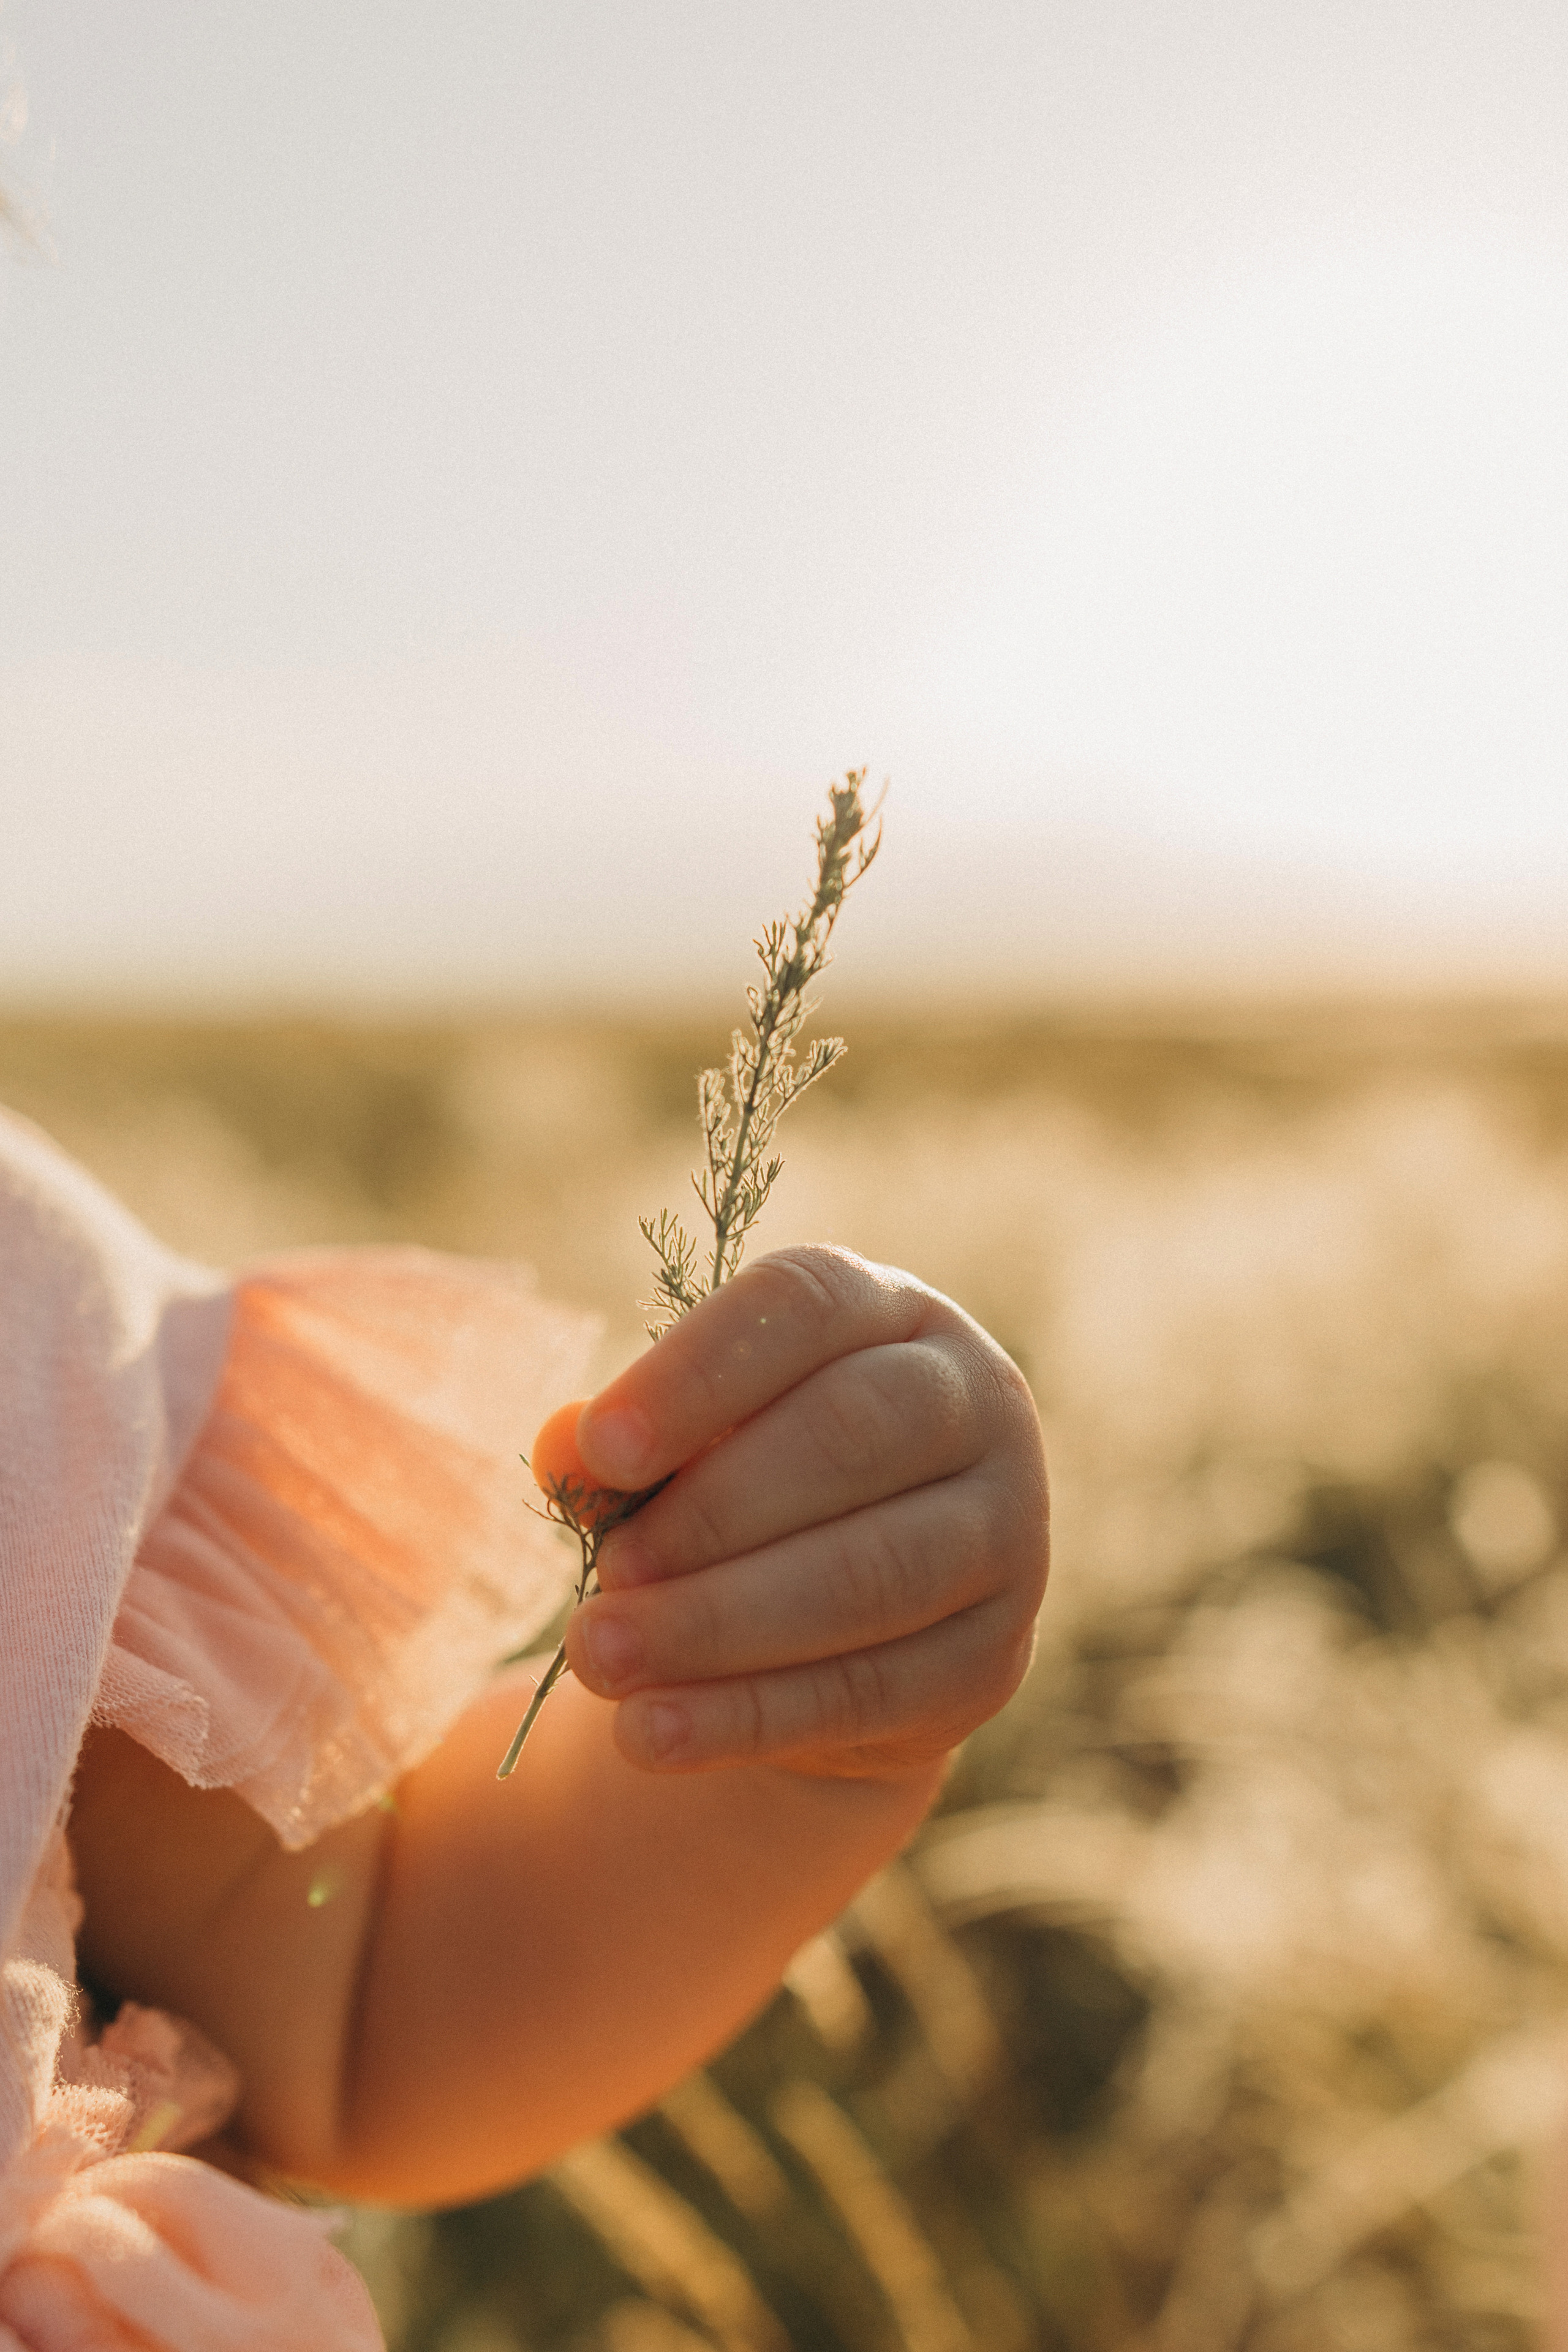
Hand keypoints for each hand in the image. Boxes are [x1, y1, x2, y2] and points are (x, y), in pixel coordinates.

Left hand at [561, 1246, 1047, 1779]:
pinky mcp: (994, 1656)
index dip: (698, 1371)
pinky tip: (652, 1734)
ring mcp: (1005, 1531)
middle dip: (711, 1513)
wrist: (852, 1620)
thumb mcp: (685, 1445)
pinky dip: (749, 1715)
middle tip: (607, 1572)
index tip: (602, 1446)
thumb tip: (563, 1446)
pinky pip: (871, 1689)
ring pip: (869, 1574)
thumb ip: (622, 1442)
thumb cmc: (746, 1487)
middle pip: (850, 1435)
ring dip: (719, 1622)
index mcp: (891, 1313)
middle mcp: (974, 1402)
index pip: (805, 1306)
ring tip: (601, 1656)